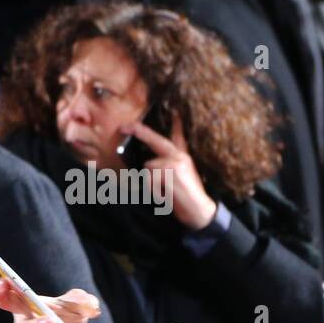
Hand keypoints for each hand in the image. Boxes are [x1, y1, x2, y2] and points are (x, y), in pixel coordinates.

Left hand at [118, 114, 216, 230]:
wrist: (199, 211)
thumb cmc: (187, 198)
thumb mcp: (181, 179)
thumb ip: (169, 168)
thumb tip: (148, 163)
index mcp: (183, 157)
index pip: (179, 137)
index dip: (176, 123)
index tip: (175, 111)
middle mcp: (180, 156)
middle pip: (155, 140)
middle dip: (138, 131)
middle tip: (124, 127)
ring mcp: (174, 162)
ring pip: (148, 166)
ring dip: (150, 182)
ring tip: (164, 192)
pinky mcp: (170, 170)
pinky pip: (149, 178)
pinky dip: (152, 189)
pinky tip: (164, 195)